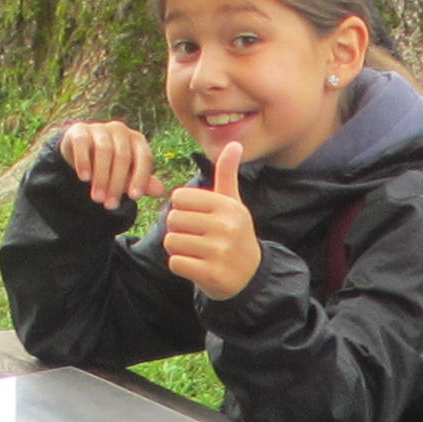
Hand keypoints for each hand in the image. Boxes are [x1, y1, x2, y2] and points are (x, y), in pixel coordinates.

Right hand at [54, 121, 160, 209]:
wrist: (82, 150)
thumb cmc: (111, 165)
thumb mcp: (128, 176)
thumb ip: (143, 183)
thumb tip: (161, 191)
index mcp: (137, 140)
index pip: (144, 158)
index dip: (140, 178)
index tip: (134, 198)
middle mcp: (121, 131)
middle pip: (123, 157)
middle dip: (117, 183)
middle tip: (110, 205)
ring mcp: (100, 128)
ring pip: (104, 151)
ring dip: (101, 177)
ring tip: (97, 198)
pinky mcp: (80, 130)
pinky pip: (83, 144)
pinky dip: (84, 161)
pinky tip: (84, 178)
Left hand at [161, 140, 261, 298]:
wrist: (251, 277)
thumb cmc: (235, 235)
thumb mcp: (234, 204)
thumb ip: (228, 174)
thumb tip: (234, 143)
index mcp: (228, 206)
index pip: (180, 197)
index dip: (181, 208)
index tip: (196, 218)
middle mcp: (226, 227)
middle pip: (173, 219)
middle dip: (177, 229)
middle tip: (194, 237)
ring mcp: (219, 252)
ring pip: (171, 241)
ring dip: (177, 248)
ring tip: (195, 251)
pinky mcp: (212, 274)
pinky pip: (175, 263)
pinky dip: (180, 265)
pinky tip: (196, 265)